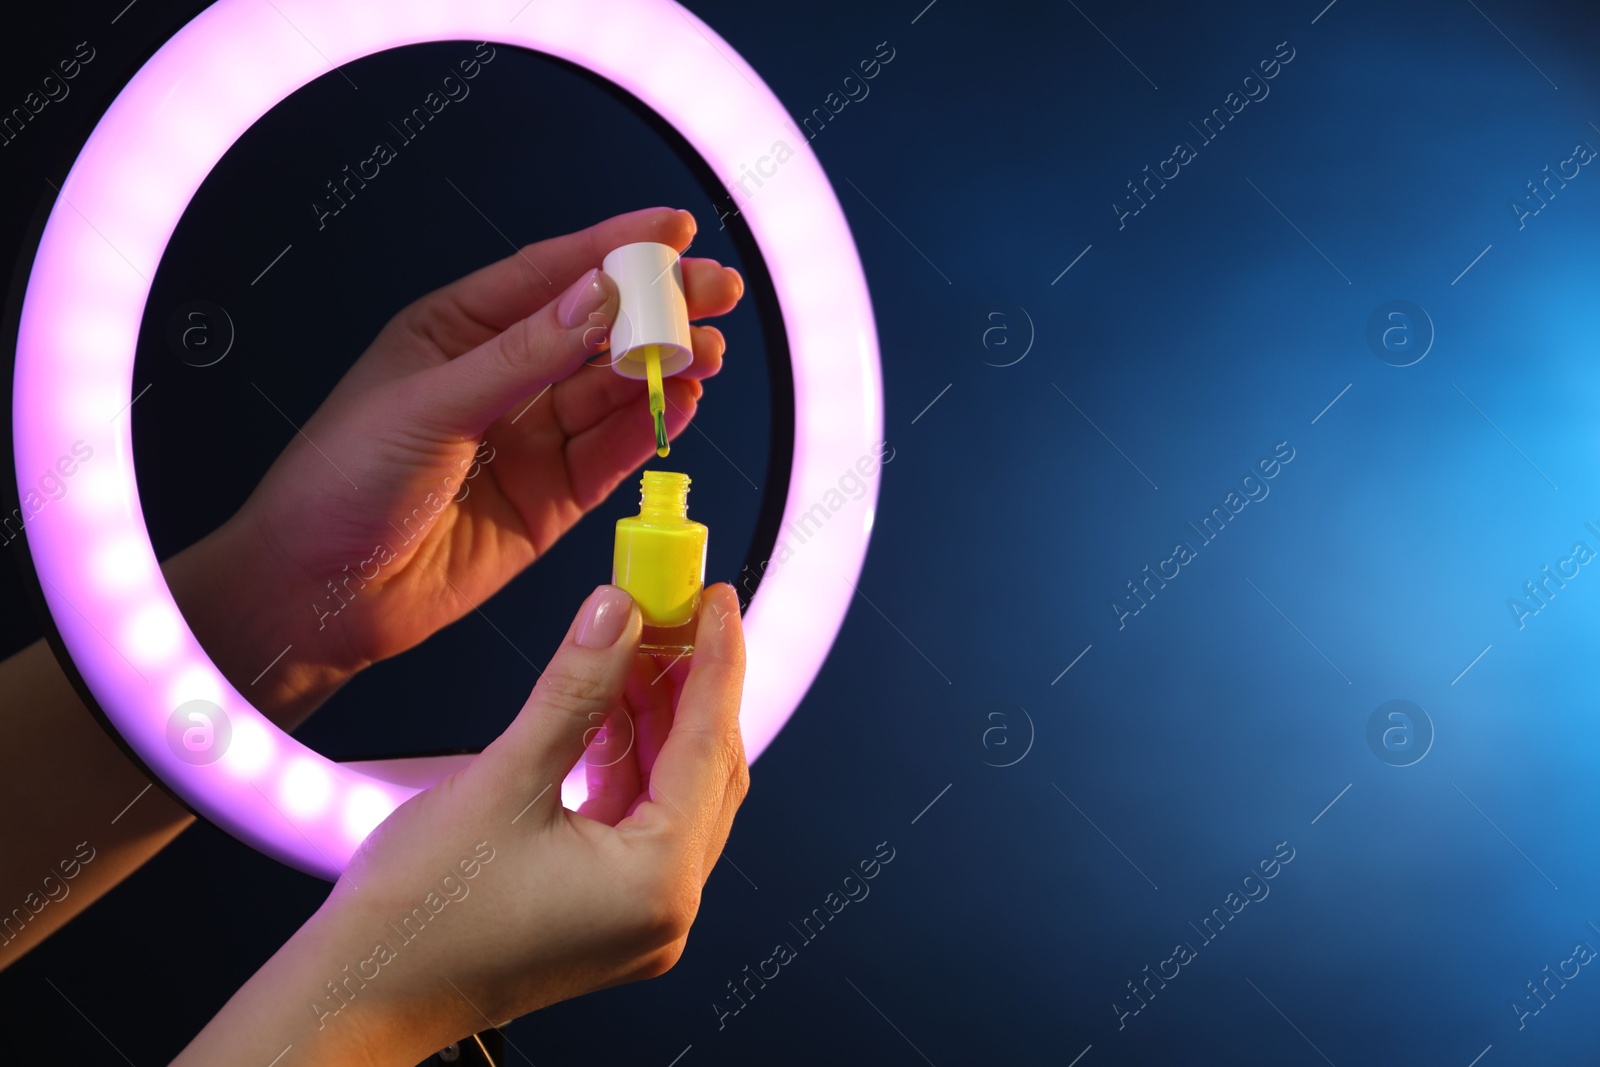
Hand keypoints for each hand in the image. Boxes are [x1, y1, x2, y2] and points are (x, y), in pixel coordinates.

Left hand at [168, 207, 743, 724]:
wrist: (316, 597)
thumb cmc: (343, 481)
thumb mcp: (433, 403)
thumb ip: (524, 356)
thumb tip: (602, 296)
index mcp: (458, 332)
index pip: (549, 276)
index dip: (614, 249)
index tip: (676, 230)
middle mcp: (500, 380)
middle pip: (595, 332)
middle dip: (657, 310)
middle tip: (716, 292)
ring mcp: (528, 442)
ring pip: (611, 393)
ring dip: (662, 369)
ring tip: (711, 351)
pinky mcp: (550, 502)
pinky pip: (610, 456)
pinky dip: (648, 430)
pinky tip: (683, 402)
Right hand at [171, 583, 749, 1064]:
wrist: (357, 995)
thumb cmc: (418, 917)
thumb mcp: (504, 780)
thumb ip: (574, 690)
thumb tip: (617, 614)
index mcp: (657, 884)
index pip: (709, 746)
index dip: (716, 661)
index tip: (715, 599)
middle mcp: (665, 910)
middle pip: (705, 772)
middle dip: (688, 687)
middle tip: (670, 613)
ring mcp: (639, 919)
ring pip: (673, 795)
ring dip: (655, 722)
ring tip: (629, 650)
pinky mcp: (607, 915)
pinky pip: (639, 823)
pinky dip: (627, 764)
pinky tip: (604, 712)